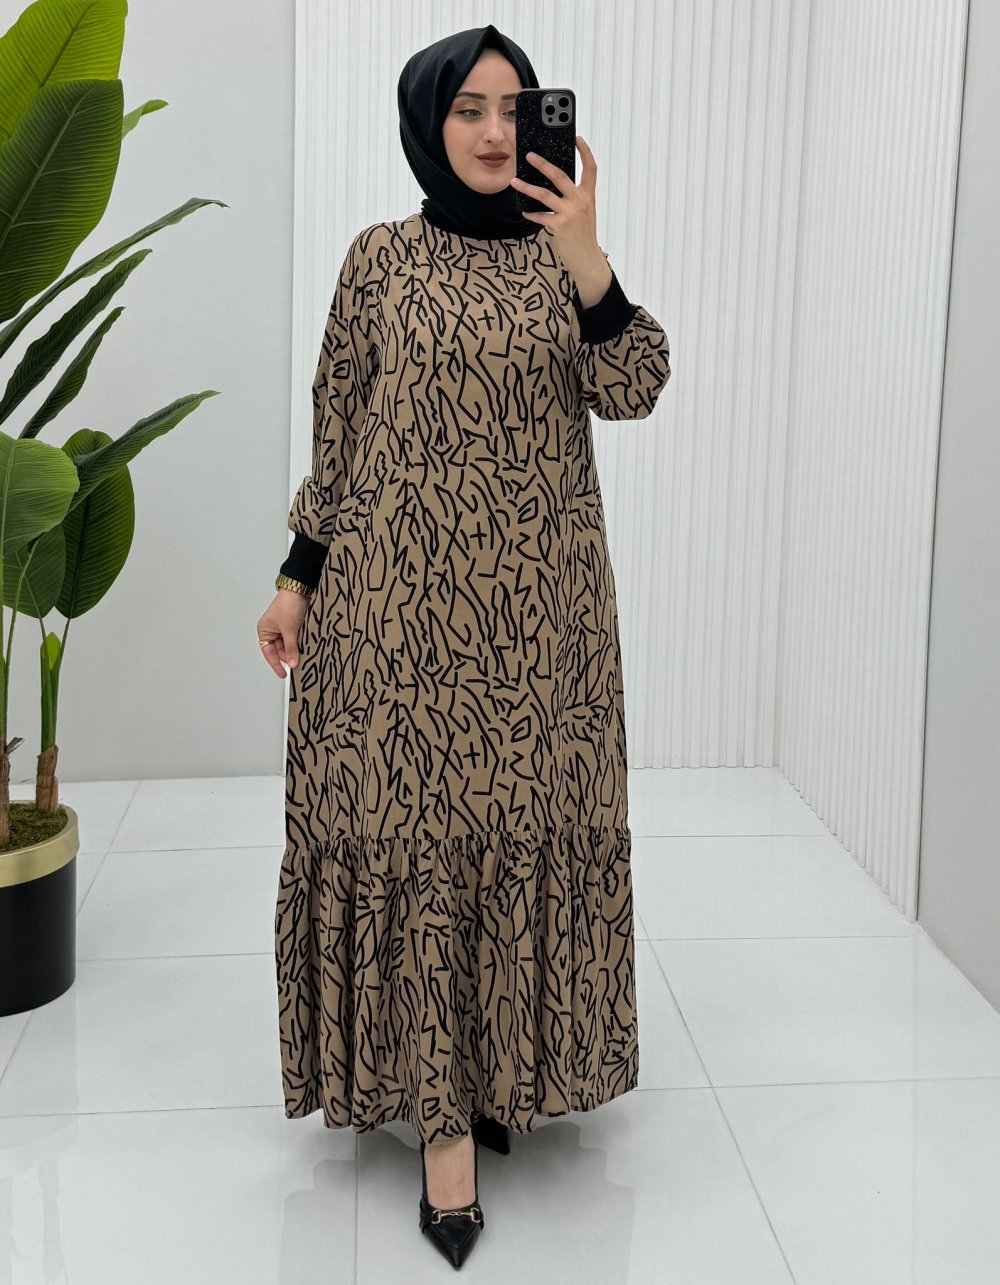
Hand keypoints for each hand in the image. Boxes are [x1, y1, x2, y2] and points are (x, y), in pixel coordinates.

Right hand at [257, 590, 309, 677]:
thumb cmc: (288, 604)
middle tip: (297, 664)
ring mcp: (282, 627)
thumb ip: (291, 648)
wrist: (299, 589)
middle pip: (279, 650)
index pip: (269, 653)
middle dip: (288, 656)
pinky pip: (295, 639)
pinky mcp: (293, 625)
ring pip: (288, 645)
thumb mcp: (289, 630)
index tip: (284, 674)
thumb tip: (292, 663)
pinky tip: (304, 647)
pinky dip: (299, 644)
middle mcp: (272, 630)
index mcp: (264, 630)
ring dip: (294, 650)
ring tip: (301, 654)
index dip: (276, 664)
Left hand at [510, 135, 603, 281]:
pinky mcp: (559, 226)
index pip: (591, 168)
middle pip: (560, 176)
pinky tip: (524, 211)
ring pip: (544, 194)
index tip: (577, 138)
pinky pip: (540, 216)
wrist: (587, 259)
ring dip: (526, 187)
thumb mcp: (584, 213)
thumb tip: (553, 186)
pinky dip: (531, 214)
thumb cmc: (584, 236)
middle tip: (529, 155)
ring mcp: (570, 213)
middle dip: (543, 164)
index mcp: (588, 196)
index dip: (585, 152)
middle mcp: (580, 201)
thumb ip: (574, 199)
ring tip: (514, 181)